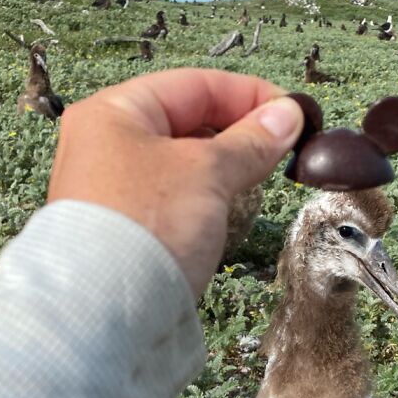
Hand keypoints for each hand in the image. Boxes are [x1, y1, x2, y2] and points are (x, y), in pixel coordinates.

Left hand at [47, 68, 303, 297]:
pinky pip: (170, 201)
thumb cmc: (150, 224)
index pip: (194, 86)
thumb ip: (250, 142)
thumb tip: (288, 116)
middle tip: (281, 154)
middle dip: (237, 136)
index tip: (293, 115)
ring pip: (180, 165)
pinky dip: (202, 202)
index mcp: (114, 113)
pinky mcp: (121, 231)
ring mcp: (109, 191)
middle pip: (185, 124)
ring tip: (255, 185)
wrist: (105, 311)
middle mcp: (104, 145)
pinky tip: (224, 216)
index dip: (250, 96)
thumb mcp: (208, 172)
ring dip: (222, 172)